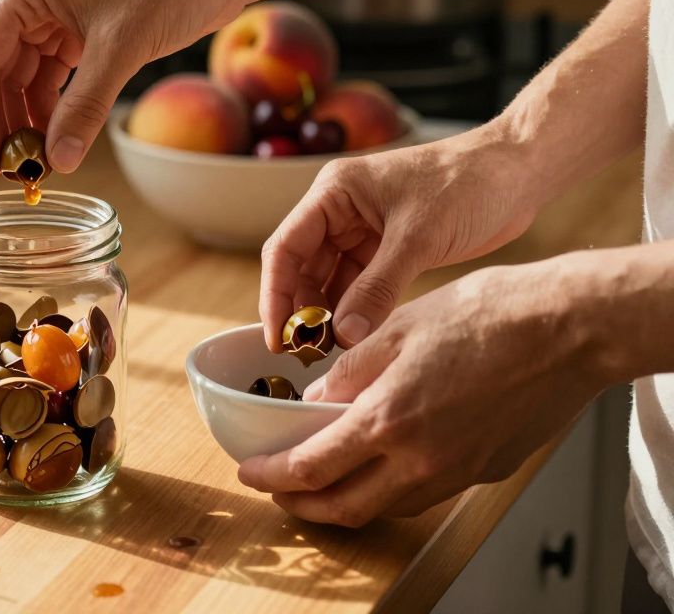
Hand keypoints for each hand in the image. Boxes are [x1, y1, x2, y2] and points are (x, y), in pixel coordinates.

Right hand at [0, 0, 244, 174]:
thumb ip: (84, 107)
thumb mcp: (121, 48)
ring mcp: (50, 14)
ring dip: (29, 121)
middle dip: (4, 123)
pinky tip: (60, 140)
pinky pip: (49, 78)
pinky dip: (52, 110)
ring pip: (20, 80)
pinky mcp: (74, 29)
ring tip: (41, 162)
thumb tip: (59, 160)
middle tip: (18, 171)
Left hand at [239, 261, 605, 524]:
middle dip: (303, 505)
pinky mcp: (487, 471)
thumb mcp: (398, 328)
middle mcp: (422, 459)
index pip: (311, 468)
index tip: (251, 472)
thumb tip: (315, 400)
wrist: (571, 328)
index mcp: (389, 420)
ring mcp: (458, 472)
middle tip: (280, 491)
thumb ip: (349, 372)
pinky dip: (392, 486)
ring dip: (348, 500)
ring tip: (325, 478)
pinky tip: (385, 461)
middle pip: (345, 507)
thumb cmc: (489, 314)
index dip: (272, 476)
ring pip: (387, 506)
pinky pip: (426, 491)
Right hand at [259, 129, 538, 352]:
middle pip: (302, 268)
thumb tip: (344, 336)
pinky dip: (355, 311)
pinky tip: (357, 338)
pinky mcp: (386, 248)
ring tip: (332, 352)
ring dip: (328, 315)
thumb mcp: (418, 238)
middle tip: (306, 355)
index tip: (278, 338)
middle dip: (302, 311)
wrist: (519, 172)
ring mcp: (362, 230)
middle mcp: (339, 210)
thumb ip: (377, 289)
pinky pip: (358, 285)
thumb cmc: (468, 183)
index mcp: (334, 193)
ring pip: (328, 281)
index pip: (286, 248)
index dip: (276, 295)